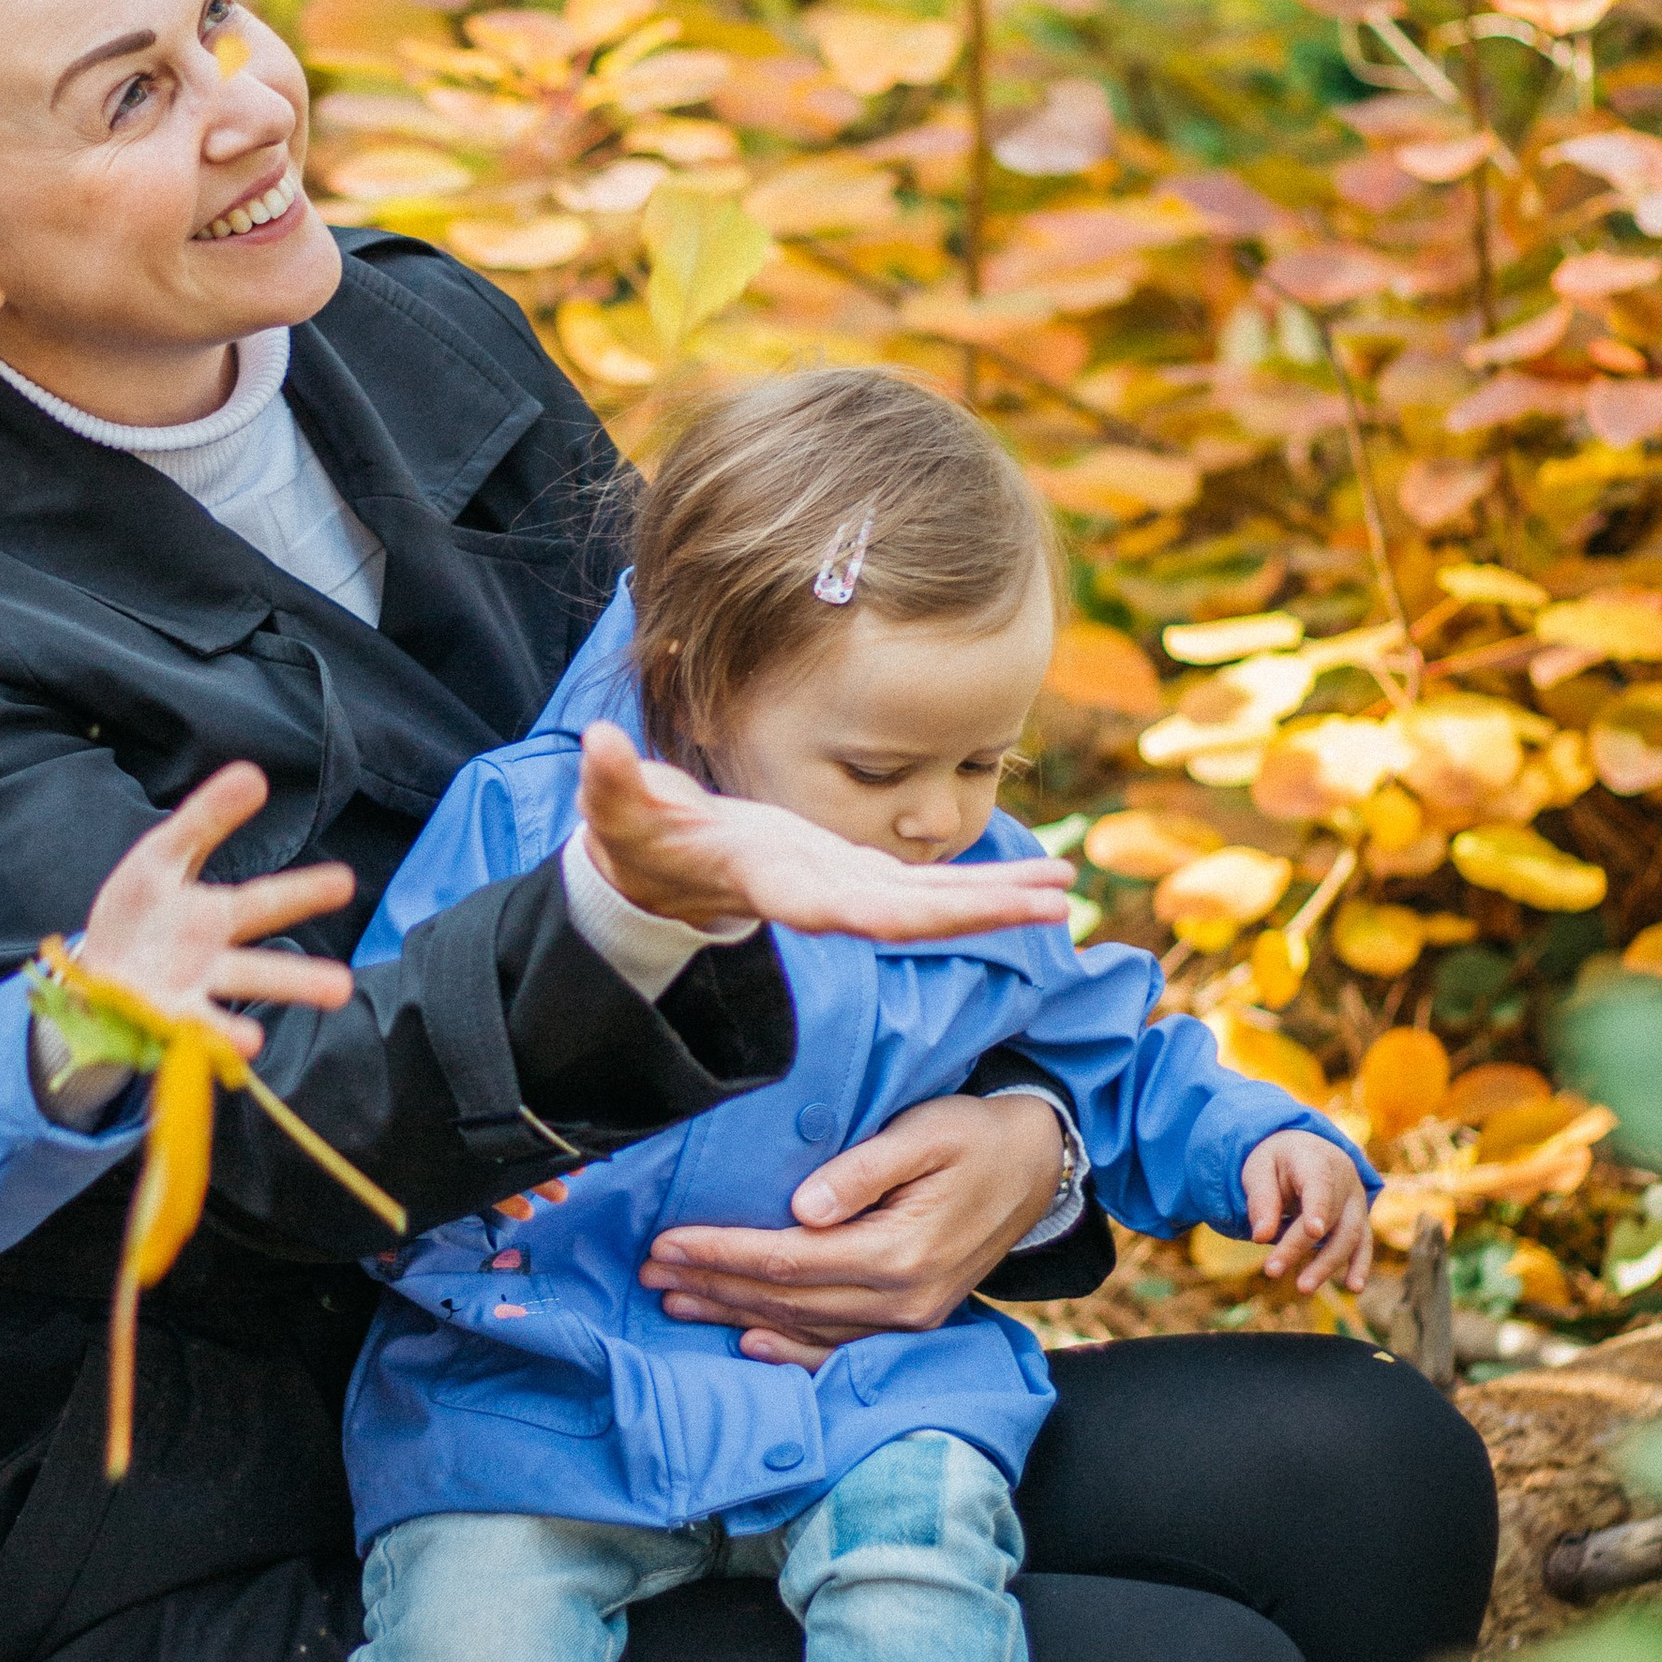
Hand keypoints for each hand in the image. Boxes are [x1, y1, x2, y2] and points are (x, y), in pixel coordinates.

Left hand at [82, 764, 354, 1057]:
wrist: (93, 975)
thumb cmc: (141, 913)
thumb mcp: (163, 856)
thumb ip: (205, 818)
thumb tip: (254, 772)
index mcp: (214, 918)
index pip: (262, 902)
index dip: (301, 893)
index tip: (346, 883)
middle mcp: (210, 962)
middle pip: (257, 970)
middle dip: (298, 979)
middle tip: (344, 988)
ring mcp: (186, 997)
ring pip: (225, 1015)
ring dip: (251, 1029)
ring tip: (293, 1031)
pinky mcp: (156, 1023)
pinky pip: (187, 1035)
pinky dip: (215, 1040)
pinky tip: (245, 1047)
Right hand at [578, 722, 1072, 943]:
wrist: (657, 877)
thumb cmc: (636, 842)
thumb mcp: (618, 811)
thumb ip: (612, 783)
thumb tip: (596, 743)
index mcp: (776, 887)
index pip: (840, 909)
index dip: (895, 912)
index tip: (949, 917)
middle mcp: (822, 901)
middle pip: (910, 918)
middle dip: (978, 912)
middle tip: (1054, 903)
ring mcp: (846, 892)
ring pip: (933, 905)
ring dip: (998, 899)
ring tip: (1066, 889)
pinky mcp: (859, 876)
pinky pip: (933, 886)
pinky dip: (986, 883)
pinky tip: (1039, 874)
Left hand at [641, 1091, 1070, 1348]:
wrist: (1035, 1166)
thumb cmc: (973, 1137)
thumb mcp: (922, 1132)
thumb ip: (862, 1170)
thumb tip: (802, 1206)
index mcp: (900, 1252)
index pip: (787, 1259)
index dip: (721, 1252)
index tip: (665, 1242)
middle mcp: (904, 1300)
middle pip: (786, 1300)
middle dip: (712, 1284)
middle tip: (649, 1273)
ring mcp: (911, 1320)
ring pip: (804, 1328)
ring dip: (735, 1315)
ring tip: (677, 1301)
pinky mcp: (914, 1323)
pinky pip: (840, 1348)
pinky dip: (788, 1350)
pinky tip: (747, 1343)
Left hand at [1241, 1129, 1372, 1295]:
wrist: (1306, 1148)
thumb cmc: (1278, 1161)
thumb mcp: (1259, 1169)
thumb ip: (1261, 1200)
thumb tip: (1261, 1238)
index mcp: (1316, 1159)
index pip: (1320, 1185)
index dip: (1318, 1208)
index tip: (1312, 1232)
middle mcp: (1344, 1178)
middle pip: (1328, 1217)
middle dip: (1299, 1247)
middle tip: (1271, 1271)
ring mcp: (1356, 1200)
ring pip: (1349, 1235)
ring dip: (1327, 1264)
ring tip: (1303, 1287)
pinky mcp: (1360, 1219)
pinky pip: (1364, 1243)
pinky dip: (1360, 1266)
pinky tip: (1354, 1288)